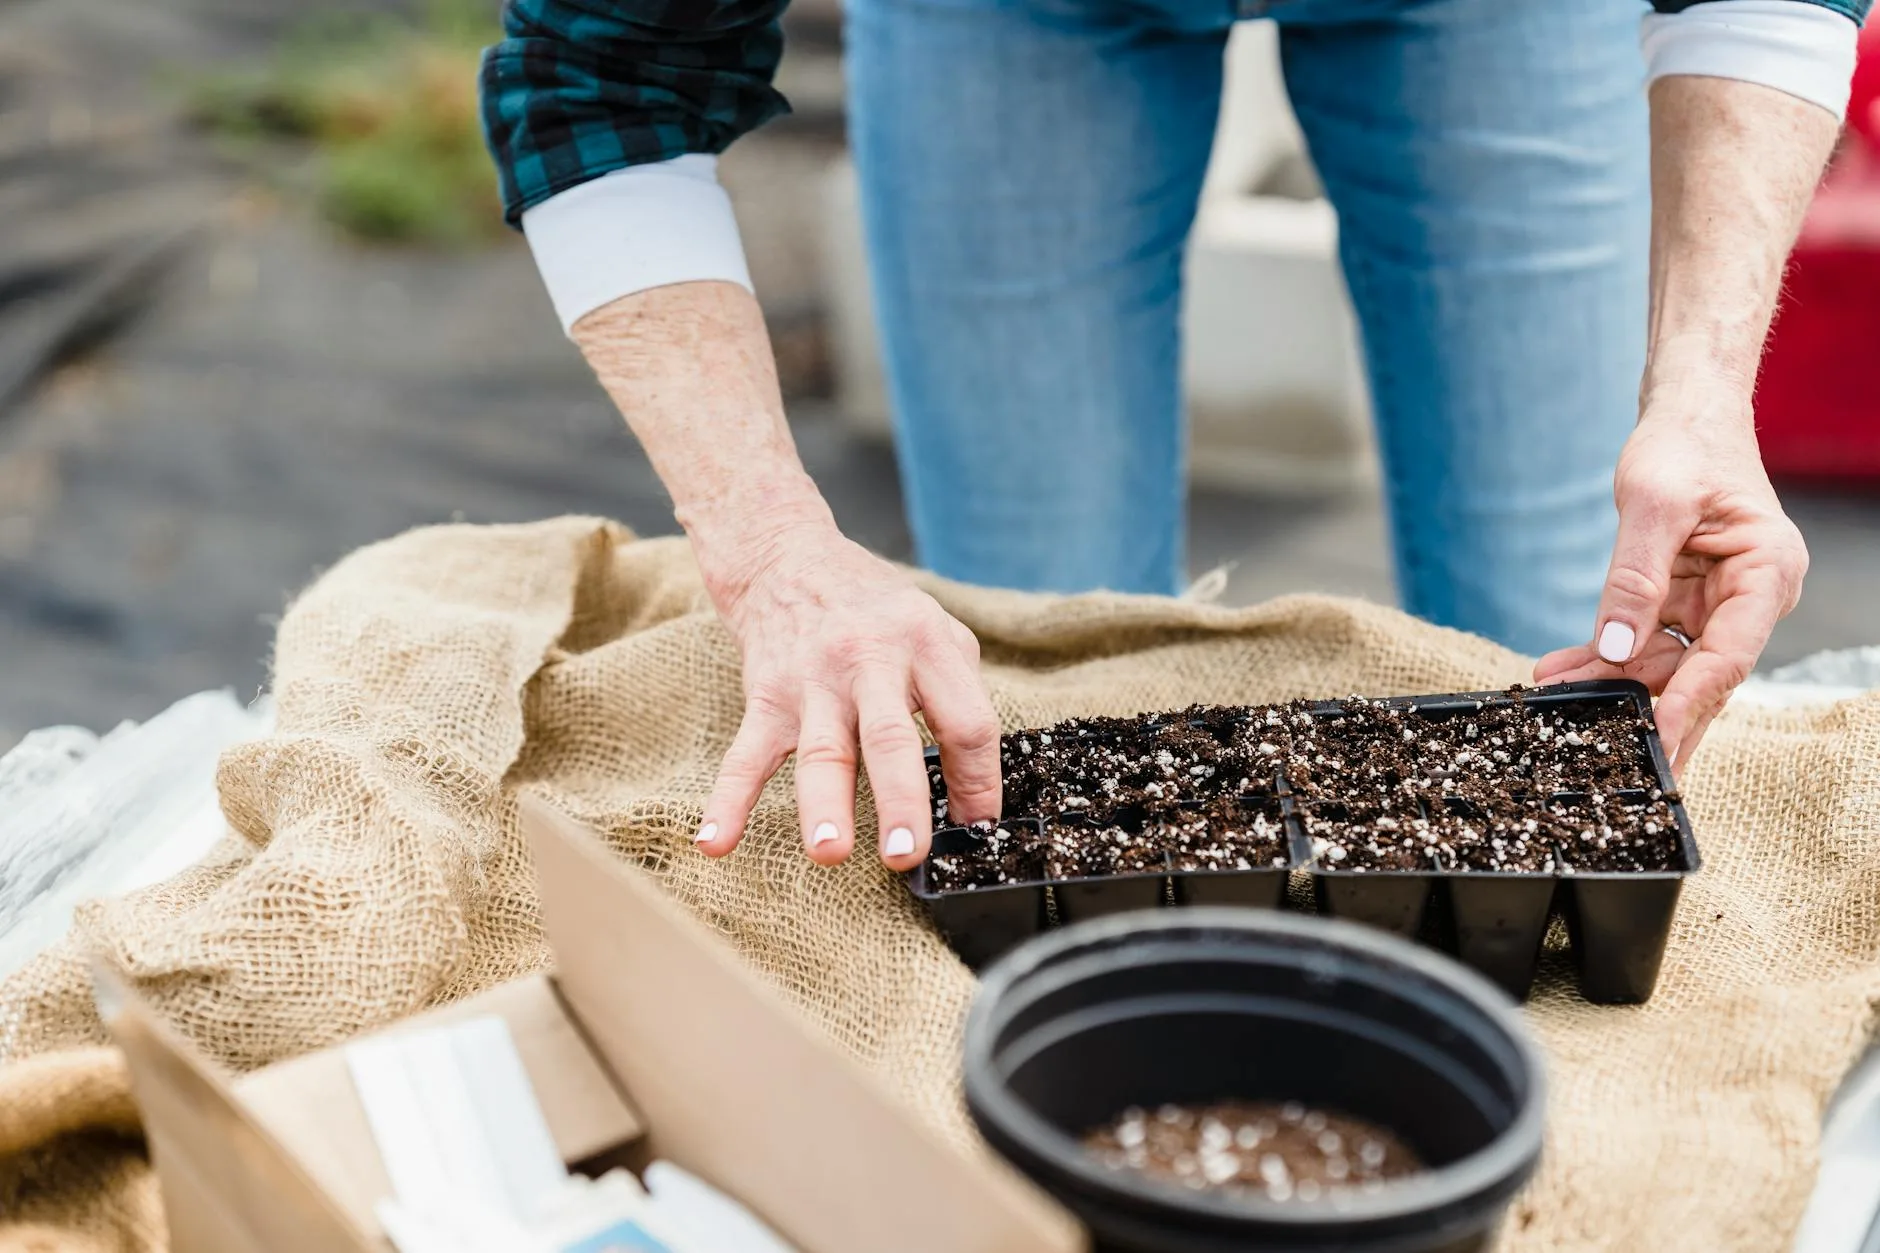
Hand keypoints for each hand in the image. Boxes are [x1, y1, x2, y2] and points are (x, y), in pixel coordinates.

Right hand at [692, 517, 1002, 868]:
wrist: (787, 559)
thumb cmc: (875, 610)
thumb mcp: (936, 629)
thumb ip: (959, 696)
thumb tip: (975, 791)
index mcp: (925, 645)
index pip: (966, 722)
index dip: (978, 781)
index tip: (976, 827)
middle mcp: (869, 661)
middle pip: (889, 737)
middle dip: (900, 799)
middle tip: (906, 854)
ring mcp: (812, 682)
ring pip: (820, 750)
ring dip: (824, 805)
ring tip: (830, 852)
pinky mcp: (766, 698)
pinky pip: (744, 756)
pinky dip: (727, 802)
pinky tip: (715, 842)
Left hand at [1533, 407, 1806, 768]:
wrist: (1684, 419)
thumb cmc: (1684, 448)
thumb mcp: (1653, 502)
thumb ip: (1633, 576)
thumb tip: (1613, 648)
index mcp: (1764, 574)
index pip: (1729, 656)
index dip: (1692, 703)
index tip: (1659, 740)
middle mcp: (1747, 598)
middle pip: (1699, 674)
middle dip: (1650, 713)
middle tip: (1613, 760)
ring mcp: (1714, 604)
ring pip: (1663, 664)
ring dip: (1610, 684)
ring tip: (1554, 696)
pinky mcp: (1680, 602)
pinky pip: (1641, 641)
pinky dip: (1601, 657)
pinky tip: (1559, 671)